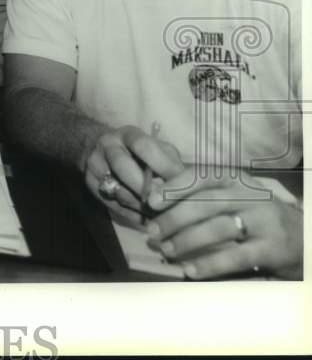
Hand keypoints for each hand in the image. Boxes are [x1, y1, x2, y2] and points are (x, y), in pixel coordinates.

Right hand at [82, 125, 183, 227]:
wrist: (100, 151)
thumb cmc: (140, 153)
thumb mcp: (157, 149)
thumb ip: (171, 162)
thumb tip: (190, 183)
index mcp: (128, 134)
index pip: (143, 145)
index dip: (162, 164)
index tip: (180, 183)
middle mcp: (108, 145)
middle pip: (123, 167)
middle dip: (146, 189)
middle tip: (165, 204)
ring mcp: (95, 164)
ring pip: (117, 190)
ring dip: (140, 206)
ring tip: (160, 217)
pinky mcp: (90, 184)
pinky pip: (112, 204)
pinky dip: (132, 216)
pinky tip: (148, 221)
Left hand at [145, 169, 302, 279]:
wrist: (304, 237)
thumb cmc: (255, 215)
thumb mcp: (232, 196)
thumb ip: (198, 194)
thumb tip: (154, 193)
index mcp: (235, 179)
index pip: (201, 176)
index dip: (174, 187)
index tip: (150, 200)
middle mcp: (250, 195)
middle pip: (205, 203)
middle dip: (174, 218)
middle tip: (152, 233)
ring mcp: (263, 220)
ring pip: (218, 228)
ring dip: (187, 240)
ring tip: (166, 251)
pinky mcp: (272, 247)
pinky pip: (236, 256)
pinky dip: (210, 264)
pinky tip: (190, 270)